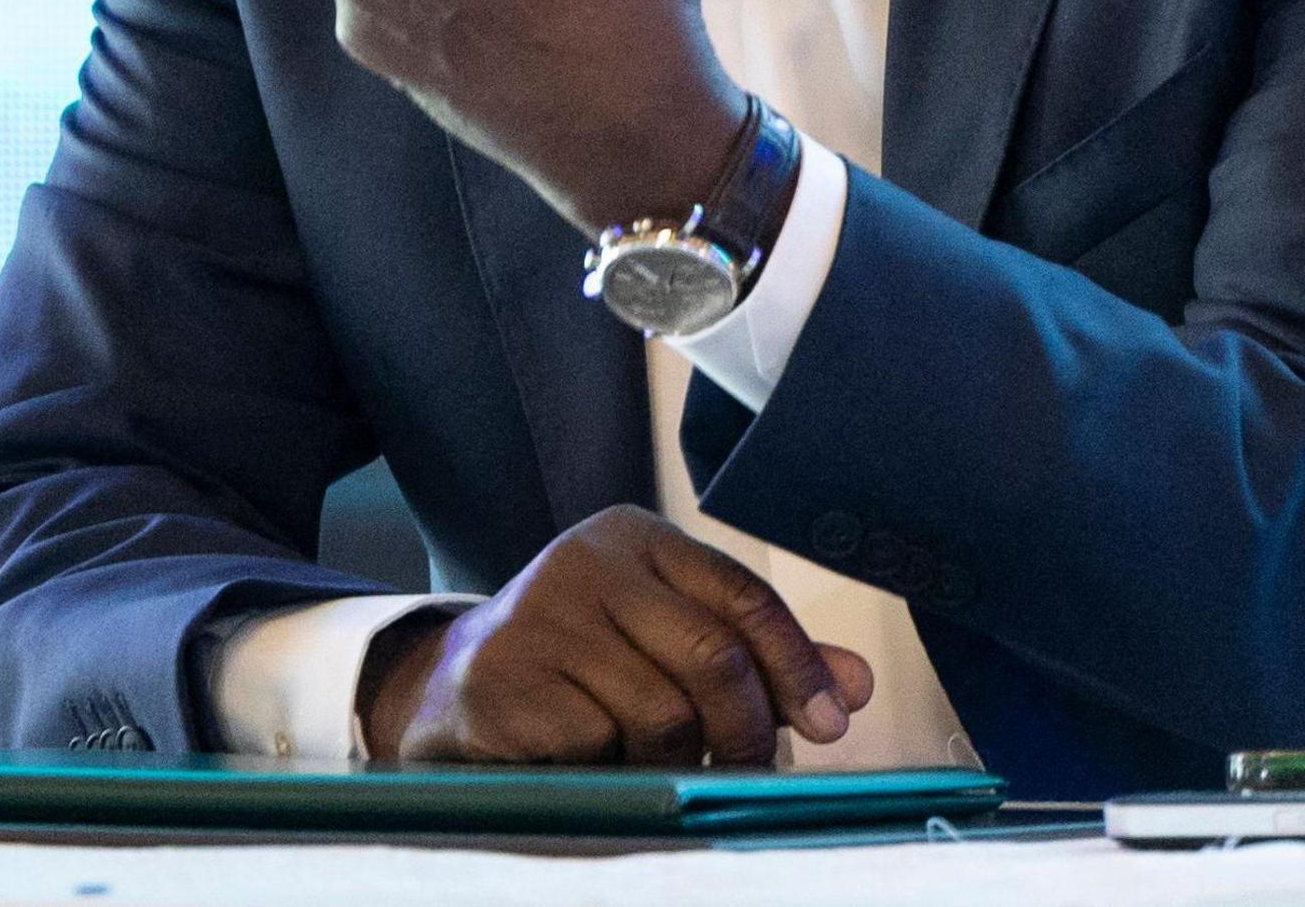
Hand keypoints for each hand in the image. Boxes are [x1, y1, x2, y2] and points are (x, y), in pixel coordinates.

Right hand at [357, 506, 874, 765]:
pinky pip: (600, 744)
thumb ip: (759, 659)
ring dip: (675, 759)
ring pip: (662, 713)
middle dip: (748, 727)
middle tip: (750, 766)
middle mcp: (584, 561)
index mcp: (634, 537)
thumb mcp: (667, 642)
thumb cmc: (581, 666)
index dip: (798, 663)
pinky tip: (587, 755)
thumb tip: (855, 686)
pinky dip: (610, 766)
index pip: (743, 594)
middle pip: (712, 655)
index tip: (831, 721)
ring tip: (653, 759)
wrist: (450, 691)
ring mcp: (539, 617)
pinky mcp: (503, 678)